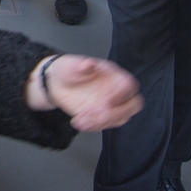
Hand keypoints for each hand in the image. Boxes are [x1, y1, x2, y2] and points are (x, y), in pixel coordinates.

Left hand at [27, 55, 141, 130]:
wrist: (57, 83)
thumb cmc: (69, 70)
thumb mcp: (72, 65)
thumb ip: (81, 65)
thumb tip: (88, 63)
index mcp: (113, 75)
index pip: (129, 85)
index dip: (122, 94)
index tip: (107, 100)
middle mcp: (115, 91)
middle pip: (133, 105)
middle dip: (117, 113)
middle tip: (98, 114)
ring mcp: (111, 105)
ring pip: (120, 118)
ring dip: (103, 122)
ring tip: (82, 119)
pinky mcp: (102, 116)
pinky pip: (106, 125)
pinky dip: (94, 127)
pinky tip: (79, 121)